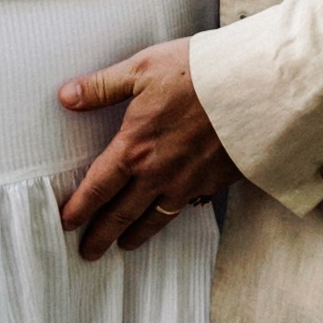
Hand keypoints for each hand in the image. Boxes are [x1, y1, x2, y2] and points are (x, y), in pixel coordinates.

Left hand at [55, 36, 236, 251]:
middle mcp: (158, 173)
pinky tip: (167, 218)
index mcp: (134, 147)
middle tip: (89, 253)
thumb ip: (102, 87)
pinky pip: (185, 208)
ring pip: (155, 218)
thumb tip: (66, 96)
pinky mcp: (213, 183)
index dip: (79, 208)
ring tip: (124, 245)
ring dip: (136, 235)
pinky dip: (170, 219)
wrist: (256, 89)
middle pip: (122, 214)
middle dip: (101, 235)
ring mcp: (188, 182)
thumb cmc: (198, 74)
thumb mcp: (142, 69)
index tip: (66, 222)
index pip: (97, 187)